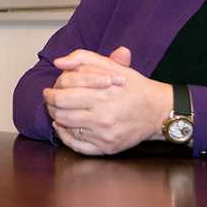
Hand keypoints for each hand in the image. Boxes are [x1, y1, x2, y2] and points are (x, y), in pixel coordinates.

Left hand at [44, 47, 171, 155]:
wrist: (157, 110)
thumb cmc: (133, 86)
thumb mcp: (111, 65)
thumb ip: (83, 58)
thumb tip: (58, 63)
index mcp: (102, 93)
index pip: (62, 93)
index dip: (51, 91)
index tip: (49, 90)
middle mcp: (103, 115)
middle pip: (60, 111)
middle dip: (50, 105)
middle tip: (50, 100)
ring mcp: (104, 134)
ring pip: (66, 128)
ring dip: (57, 119)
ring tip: (58, 111)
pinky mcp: (107, 148)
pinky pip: (76, 145)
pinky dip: (65, 136)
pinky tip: (64, 127)